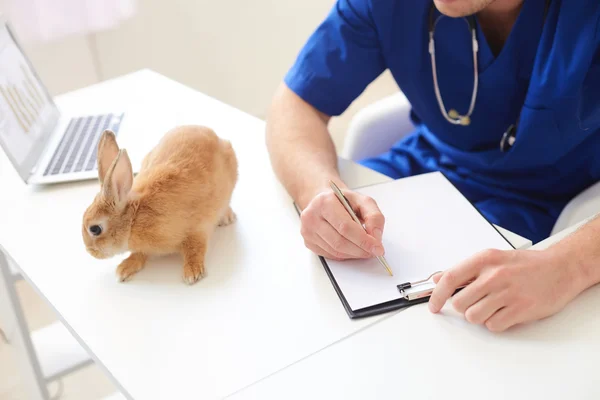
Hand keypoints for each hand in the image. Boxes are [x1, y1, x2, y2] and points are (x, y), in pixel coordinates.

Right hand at [300, 188, 384, 259]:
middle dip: (360, 250)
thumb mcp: (362, 201)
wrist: (325, 201)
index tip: (377, 248)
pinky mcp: (308, 242)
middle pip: (339, 242)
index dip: (363, 240)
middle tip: (373, 251)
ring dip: (354, 254)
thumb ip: (374, 216)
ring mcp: (307, 230)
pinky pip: (330, 255)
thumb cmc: (342, 201)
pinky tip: (351, 248)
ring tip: (364, 249)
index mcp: (324, 202)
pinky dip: (345, 255)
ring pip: (335, 251)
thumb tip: (376, 237)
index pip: (345, 227)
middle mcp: (312, 216)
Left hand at [428, 248, 583, 331]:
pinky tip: (505, 312)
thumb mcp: (493, 258)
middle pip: (459, 303)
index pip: (450, 278)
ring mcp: (507, 293)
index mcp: (484, 259)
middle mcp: (494, 275)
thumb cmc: (526, 265)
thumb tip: (438, 279)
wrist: (561, 268)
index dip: (437, 295)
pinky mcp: (520, 309)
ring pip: (473, 317)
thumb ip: (465, 270)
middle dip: (463, 307)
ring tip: (493, 306)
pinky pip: (493, 325)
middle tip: (476, 302)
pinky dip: (495, 323)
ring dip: (479, 316)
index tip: (433, 306)